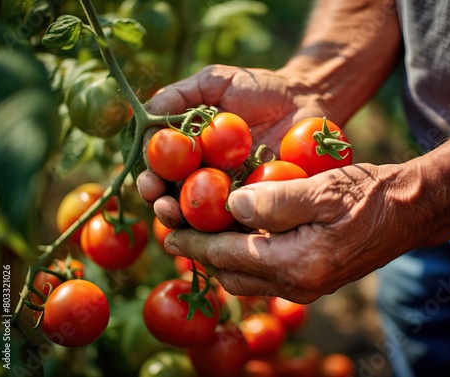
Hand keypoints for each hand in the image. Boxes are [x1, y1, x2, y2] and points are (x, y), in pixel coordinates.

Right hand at [137, 64, 340, 226]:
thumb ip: (178, 97)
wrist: (305, 100)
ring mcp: (233, 194)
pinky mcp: (260, 204)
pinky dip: (228, 230)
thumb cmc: (258, 88)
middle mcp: (206, 178)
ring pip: (204, 219)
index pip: (161, 173)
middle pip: (176, 200)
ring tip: (183, 220)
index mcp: (190, 154)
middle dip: (163, 207)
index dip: (150, 180)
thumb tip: (144, 118)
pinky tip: (222, 232)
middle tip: (164, 208)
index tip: (149, 183)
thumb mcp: (214, 82)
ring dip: (190, 224)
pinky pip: (242, 221)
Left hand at [161, 163, 421, 303]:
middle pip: (231, 274)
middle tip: (180, 226)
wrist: (409, 212)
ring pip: (246, 279)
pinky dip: (244, 257)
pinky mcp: (312, 279)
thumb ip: (275, 200)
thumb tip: (230, 205)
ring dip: (221, 256)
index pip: (228, 256)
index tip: (168, 229)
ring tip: (204, 230)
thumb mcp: (323, 189)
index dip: (194, 242)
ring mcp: (306, 286)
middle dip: (201, 253)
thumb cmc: (370, 195)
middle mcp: (298, 284)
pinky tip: (239, 234)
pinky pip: (265, 275)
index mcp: (297, 264)